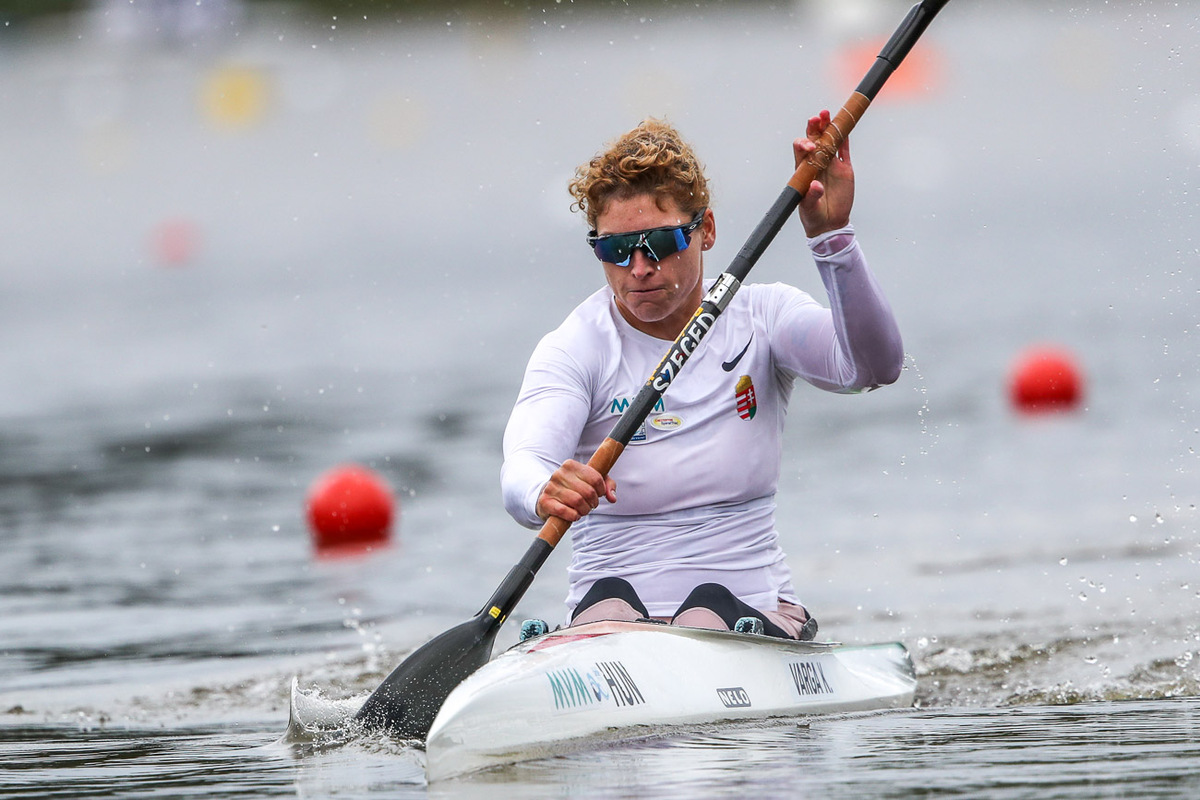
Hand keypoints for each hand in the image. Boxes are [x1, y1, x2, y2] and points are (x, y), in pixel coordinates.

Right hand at [536, 459, 616, 521]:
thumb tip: (612, 498)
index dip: (602, 490)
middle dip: (593, 502)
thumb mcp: (591, 481)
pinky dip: (573, 516)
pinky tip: (574, 515)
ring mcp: (550, 487)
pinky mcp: (545, 501)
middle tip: (591, 505)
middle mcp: (559, 474)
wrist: (548, 495)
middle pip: (588, 491)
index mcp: (570, 465)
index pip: (595, 478)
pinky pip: (564, 510)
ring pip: (577, 501)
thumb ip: (607, 485)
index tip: (599, 494)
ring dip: (584, 510)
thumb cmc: (574, 488)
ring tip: (583, 510)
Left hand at [793, 110, 854, 236]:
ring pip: (829, 140)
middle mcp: (816, 162)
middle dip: (814, 128)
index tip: (808, 147)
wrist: (829, 224)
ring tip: (827, 114)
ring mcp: (830, 163)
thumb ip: (811, 197)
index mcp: (803, 169)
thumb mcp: (809, 208)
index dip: (803, 144)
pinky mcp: (844, 168)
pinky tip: (845, 125)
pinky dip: (844, 137)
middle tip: (816, 118)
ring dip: (828, 126)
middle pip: (813, 139)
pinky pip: (844, 149)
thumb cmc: (813, 215)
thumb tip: (815, 185)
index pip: (801, 150)